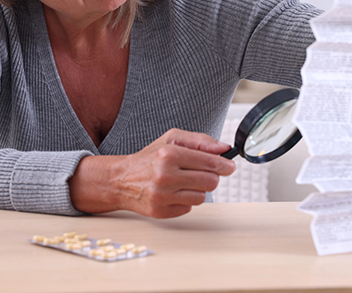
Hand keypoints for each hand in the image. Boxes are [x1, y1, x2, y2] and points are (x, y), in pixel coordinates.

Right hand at [69, 129, 235, 218]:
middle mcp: (164, 175)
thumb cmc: (150, 158)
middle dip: (211, 177)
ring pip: (201, 197)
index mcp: (168, 154)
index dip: (224, 164)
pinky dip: (185, 201)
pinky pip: (189, 208)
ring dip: (197, 189)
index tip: (230, 166)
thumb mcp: (172, 139)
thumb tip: (223, 148)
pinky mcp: (160, 212)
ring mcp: (162, 196)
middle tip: (203, 173)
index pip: (208, 161)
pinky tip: (174, 192)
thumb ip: (200, 141)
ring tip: (183, 182)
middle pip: (210, 181)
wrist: (122, 180)